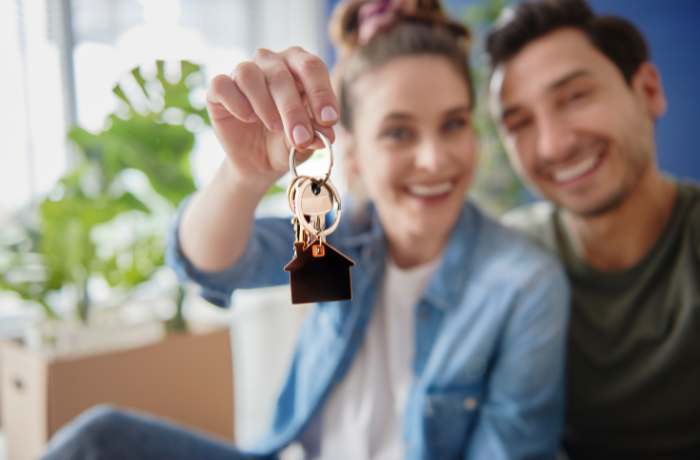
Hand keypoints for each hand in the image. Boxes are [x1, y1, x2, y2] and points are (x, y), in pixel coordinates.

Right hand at [206, 46, 338, 188]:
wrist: (259, 162)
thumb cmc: (288, 142)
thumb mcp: (306, 141)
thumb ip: (315, 134)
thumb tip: (323, 135)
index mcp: (298, 65)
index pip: (312, 67)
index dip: (321, 93)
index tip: (329, 120)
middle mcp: (271, 62)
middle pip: (282, 75)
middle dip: (294, 110)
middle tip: (301, 137)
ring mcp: (243, 72)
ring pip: (250, 75)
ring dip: (265, 104)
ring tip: (274, 127)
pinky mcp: (219, 89)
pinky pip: (222, 85)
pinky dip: (236, 103)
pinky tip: (248, 118)